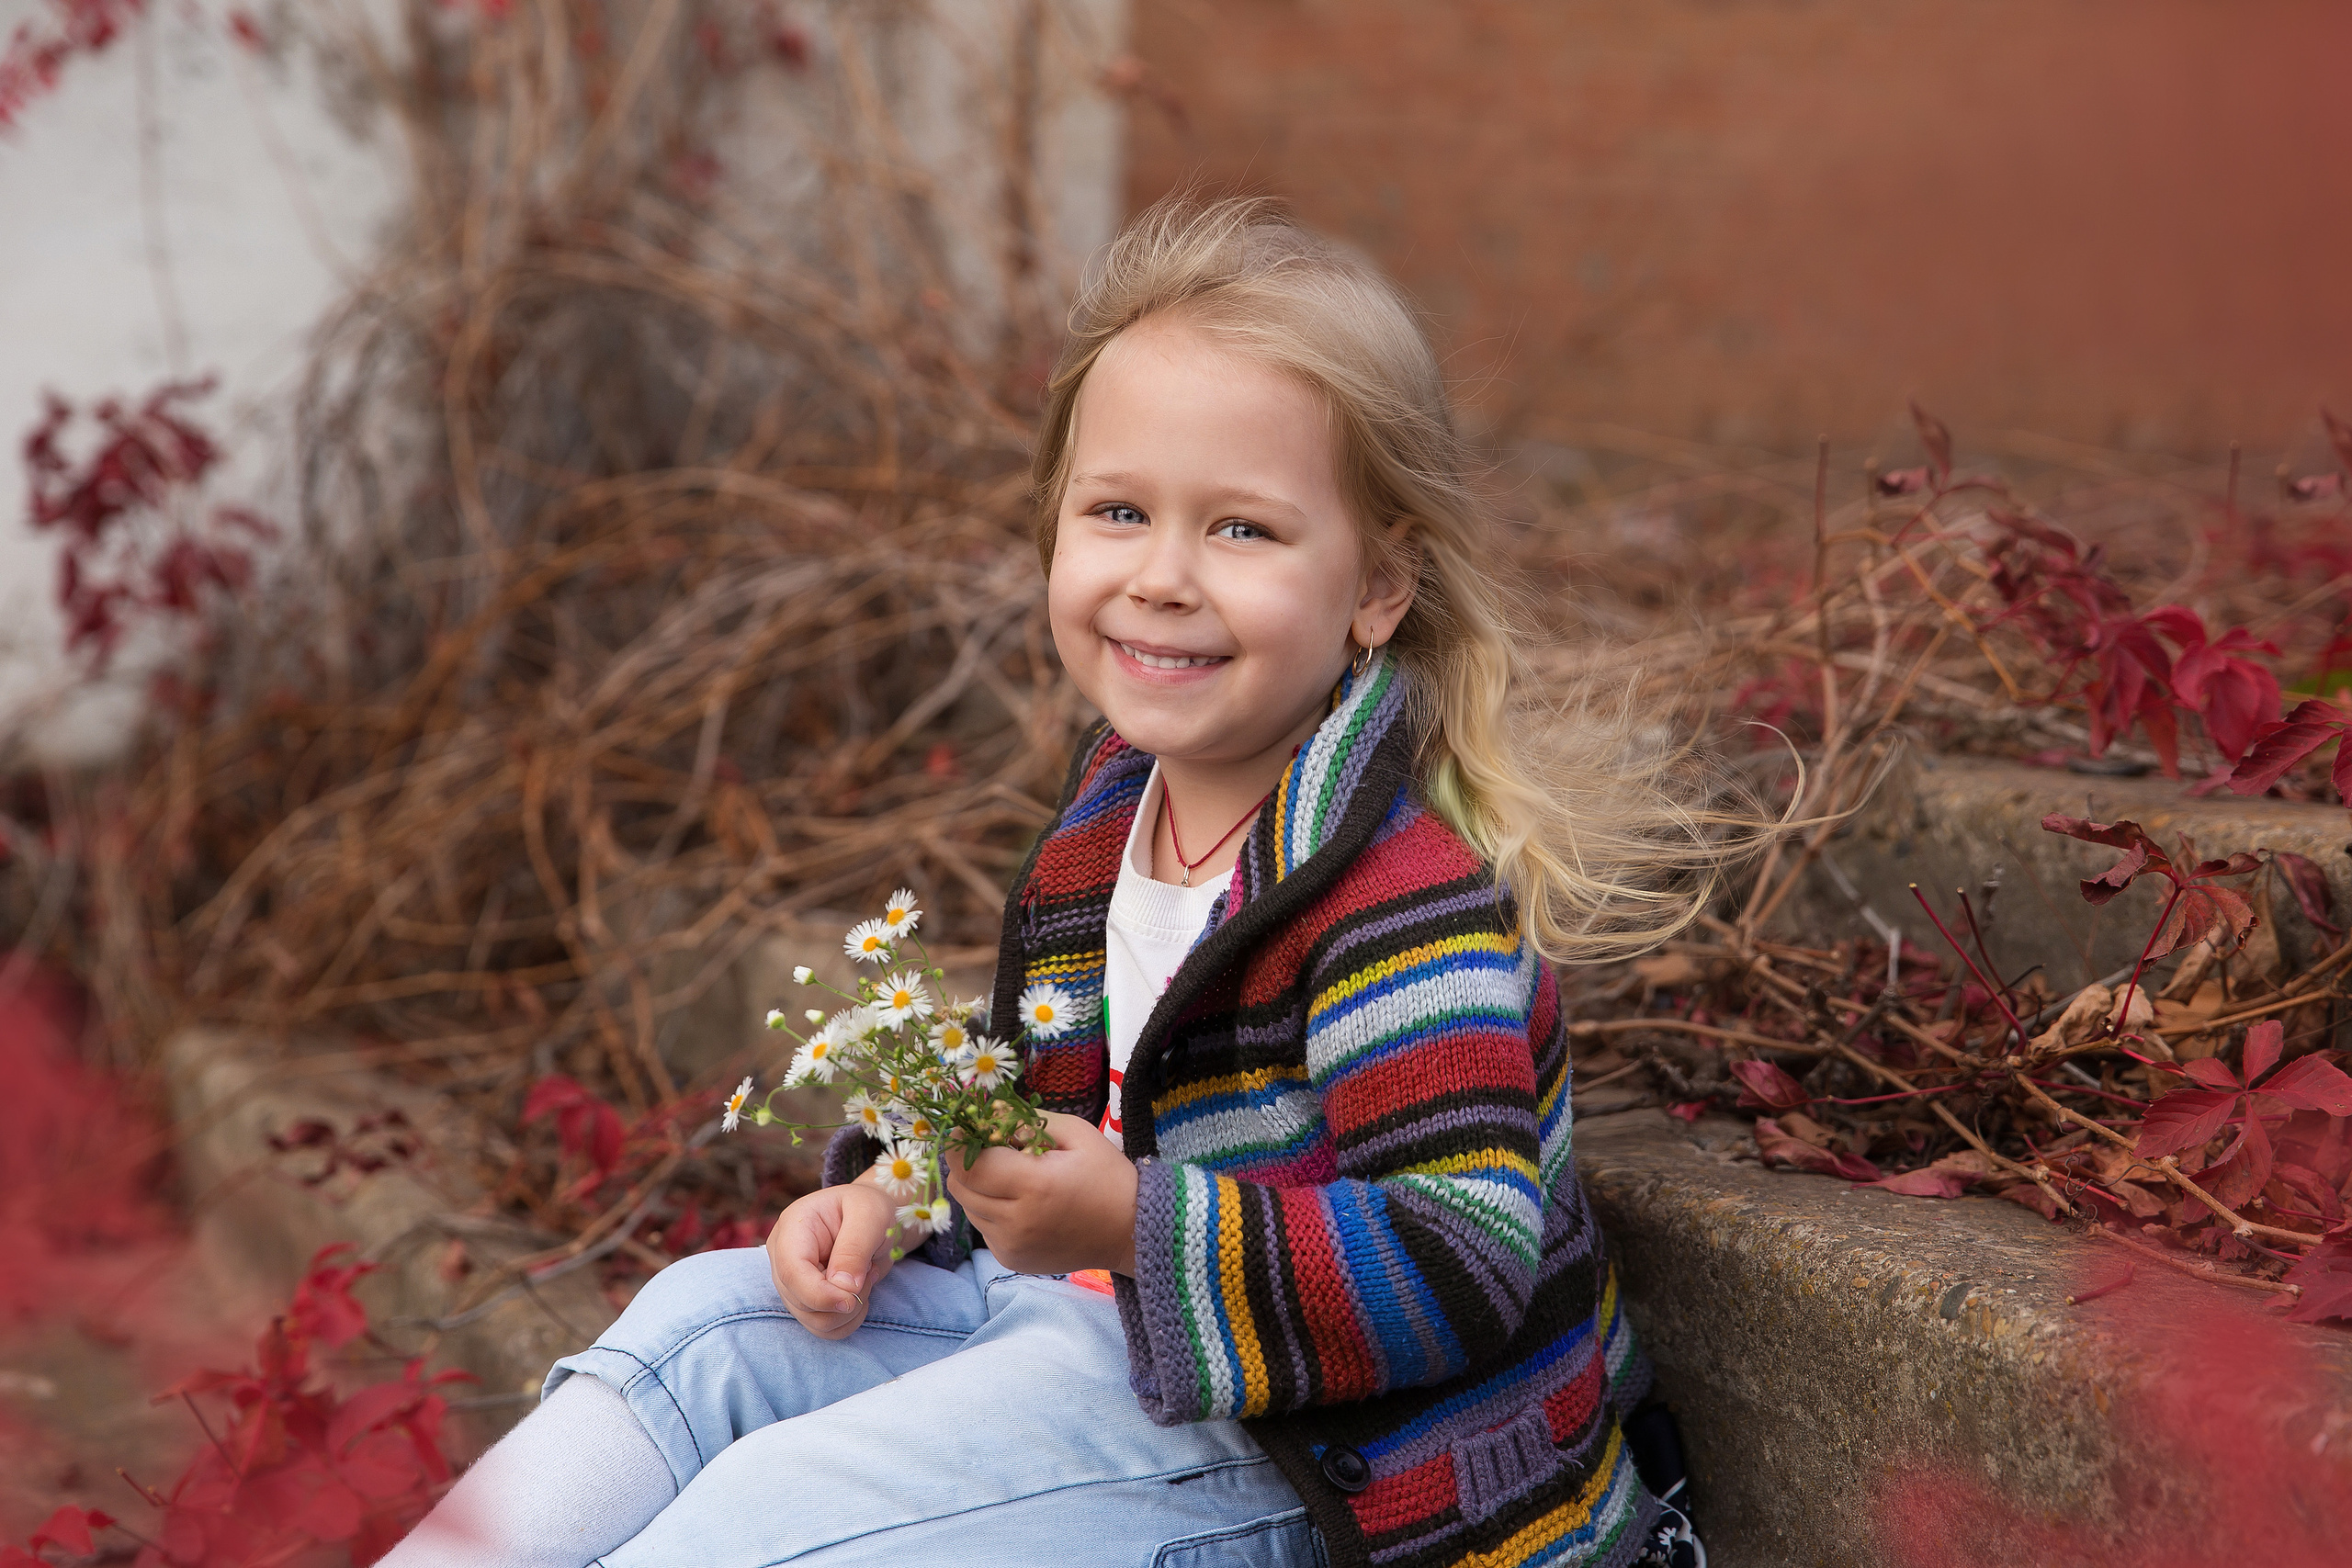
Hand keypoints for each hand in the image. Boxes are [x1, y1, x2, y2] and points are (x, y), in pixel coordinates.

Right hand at [767, 1179, 898, 1339]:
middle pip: (801, 1302)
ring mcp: (791, 1283)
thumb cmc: (869, 1208)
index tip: (851, 1299)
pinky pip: (823, 1328)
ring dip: (849, 1311)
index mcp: (793, 1228)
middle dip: (844, 1299)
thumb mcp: (870, 1215)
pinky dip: (848, 1320)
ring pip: (813, 1321)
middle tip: (870, 1272)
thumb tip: (843, 1288)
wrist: (872, 1218)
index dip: (820, 1294)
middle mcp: (783, 1258)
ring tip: (865, 1279)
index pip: (792, 1272)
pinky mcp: (805, 1301)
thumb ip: (855, 1249)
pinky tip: (859, 1294)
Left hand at [943, 1111, 1137, 1275]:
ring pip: (968, 1207)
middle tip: (991, 1149)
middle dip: (966, 1163)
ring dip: (979, 1187)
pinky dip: (991, 1211)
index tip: (968, 1128)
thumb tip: (988, 1115)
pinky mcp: (1011, 1259)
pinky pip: (983, 1227)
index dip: (960, 1143)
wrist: (1128, 1231)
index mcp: (1034, 1184)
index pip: (968, 1165)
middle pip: (961, 1186)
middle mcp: (1016, 1221)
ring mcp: (1011, 1245)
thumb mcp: (1076, 1133)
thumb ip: (1028, 1120)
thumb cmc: (1105, 1175)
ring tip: (1011, 1177)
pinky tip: (1020, 1203)